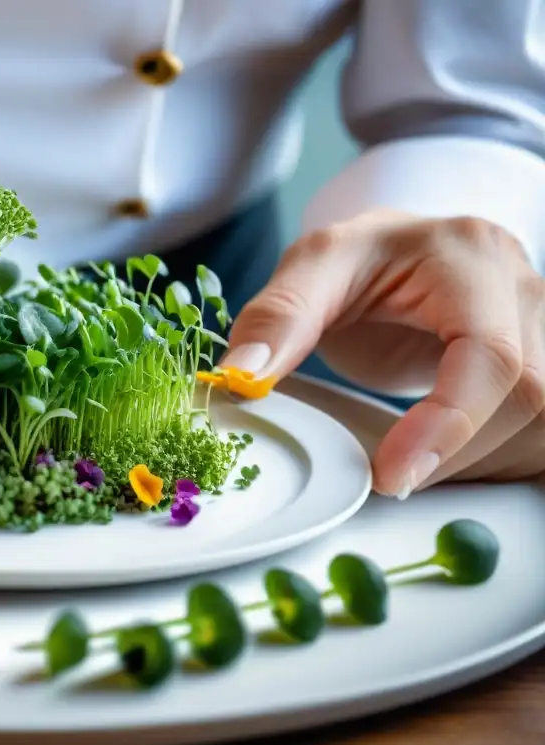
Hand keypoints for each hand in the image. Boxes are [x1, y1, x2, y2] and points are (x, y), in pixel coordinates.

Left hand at [221, 210, 544, 497]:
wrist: (398, 256)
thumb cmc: (359, 260)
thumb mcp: (311, 267)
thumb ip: (278, 316)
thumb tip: (241, 377)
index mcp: (469, 255)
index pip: (489, 353)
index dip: (448, 424)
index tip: (392, 477)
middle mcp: (523, 287)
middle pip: (526, 396)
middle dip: (456, 454)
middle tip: (388, 478)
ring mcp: (542, 326)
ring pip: (541, 421)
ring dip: (478, 463)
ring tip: (411, 464)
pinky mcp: (541, 361)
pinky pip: (539, 431)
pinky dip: (494, 459)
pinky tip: (445, 459)